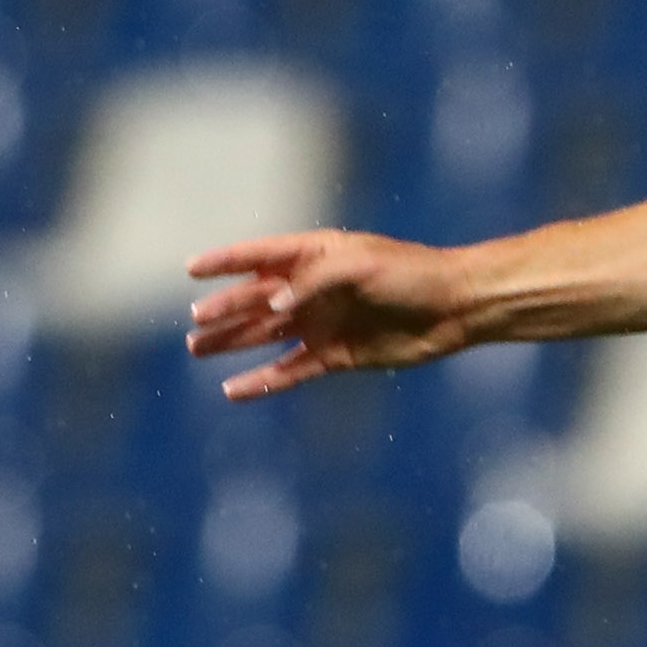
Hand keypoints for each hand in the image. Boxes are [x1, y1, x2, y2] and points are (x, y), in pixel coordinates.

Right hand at [185, 230, 473, 398]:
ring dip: (232, 342)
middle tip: (194, 323)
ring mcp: (324, 323)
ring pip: (266, 335)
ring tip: (198, 348)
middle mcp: (314, 289)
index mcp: (316, 255)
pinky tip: (233, 390)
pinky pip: (292, 369)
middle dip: (223, 310)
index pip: (260, 256)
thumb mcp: (358, 266)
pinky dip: (264, 381)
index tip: (191, 269)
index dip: (225, 261)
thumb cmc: (410, 274)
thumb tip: (271, 308)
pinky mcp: (338, 355)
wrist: (456, 307)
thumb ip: (310, 283)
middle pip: (256, 299)